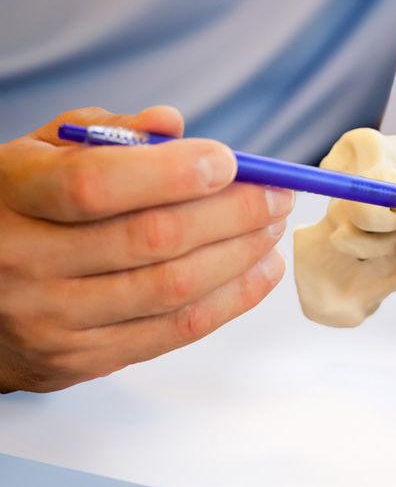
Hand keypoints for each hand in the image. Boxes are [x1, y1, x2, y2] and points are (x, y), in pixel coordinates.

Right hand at [0, 106, 292, 392]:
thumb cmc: (19, 211)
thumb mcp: (40, 156)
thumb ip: (105, 135)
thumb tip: (172, 126)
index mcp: (11, 196)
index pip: (94, 186)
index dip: (172, 173)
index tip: (229, 161)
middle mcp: (24, 263)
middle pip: (151, 240)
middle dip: (232, 214)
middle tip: (277, 194)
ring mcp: (51, 320)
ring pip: (173, 290)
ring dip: (241, 257)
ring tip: (273, 228)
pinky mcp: (80, 360)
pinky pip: (175, 331)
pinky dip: (231, 300)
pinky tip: (260, 271)